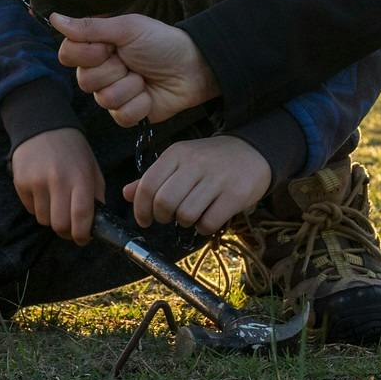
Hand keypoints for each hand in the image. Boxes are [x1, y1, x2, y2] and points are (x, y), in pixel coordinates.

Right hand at [10, 127, 104, 243]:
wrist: (42, 126)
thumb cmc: (72, 150)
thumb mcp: (91, 167)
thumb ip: (96, 194)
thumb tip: (96, 222)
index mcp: (80, 176)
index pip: (81, 215)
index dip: (82, 234)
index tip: (83, 238)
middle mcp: (58, 180)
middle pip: (59, 225)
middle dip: (66, 232)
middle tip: (70, 227)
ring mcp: (37, 181)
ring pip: (44, 220)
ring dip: (51, 218)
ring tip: (56, 202)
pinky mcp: (21, 182)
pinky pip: (30, 210)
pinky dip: (38, 208)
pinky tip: (43, 192)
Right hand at [52, 12, 218, 125]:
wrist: (193, 67)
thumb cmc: (162, 42)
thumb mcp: (127, 28)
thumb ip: (90, 28)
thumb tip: (54, 17)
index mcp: (97, 48)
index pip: (68, 54)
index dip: (86, 54)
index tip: (108, 46)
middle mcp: (101, 72)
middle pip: (85, 81)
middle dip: (115, 70)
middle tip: (132, 61)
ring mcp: (113, 94)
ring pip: (104, 100)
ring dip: (130, 87)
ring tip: (144, 77)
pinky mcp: (128, 114)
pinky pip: (121, 116)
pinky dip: (140, 104)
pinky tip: (150, 94)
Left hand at [125, 135, 270, 234]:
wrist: (254, 152)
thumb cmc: (210, 160)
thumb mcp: (181, 161)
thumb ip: (154, 178)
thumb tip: (126, 194)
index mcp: (177, 153)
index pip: (148, 185)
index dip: (141, 208)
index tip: (144, 219)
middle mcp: (195, 163)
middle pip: (164, 203)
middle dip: (162, 217)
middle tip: (169, 217)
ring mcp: (216, 178)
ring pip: (185, 214)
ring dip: (184, 222)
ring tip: (192, 214)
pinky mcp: (234, 194)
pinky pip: (208, 222)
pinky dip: (204, 227)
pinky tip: (208, 217)